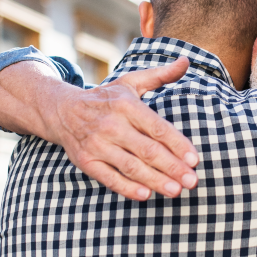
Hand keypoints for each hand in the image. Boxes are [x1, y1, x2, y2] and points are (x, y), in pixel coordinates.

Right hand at [0, 56, 200, 200]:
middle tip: (192, 181)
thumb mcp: (130, 82)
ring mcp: (98, 145)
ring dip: (155, 180)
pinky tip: (145, 195)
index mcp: (126, 106)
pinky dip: (127, 188)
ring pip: (131, 167)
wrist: (62, 111)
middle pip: (147, 150)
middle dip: (171, 167)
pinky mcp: (86, 162)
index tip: (194, 159)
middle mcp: (112, 125)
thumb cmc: (105, 98)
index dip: (177, 144)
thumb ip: (160, 75)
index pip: (157, 128)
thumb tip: (186, 61)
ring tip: (176, 191)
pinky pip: (109, 178)